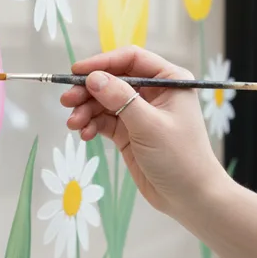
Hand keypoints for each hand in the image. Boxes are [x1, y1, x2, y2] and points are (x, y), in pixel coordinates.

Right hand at [60, 46, 227, 216]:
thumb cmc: (180, 157)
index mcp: (168, 80)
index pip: (131, 59)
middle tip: (66, 101)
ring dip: (85, 110)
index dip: (102, 62)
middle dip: (88, 90)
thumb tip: (93, 78)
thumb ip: (120, 99)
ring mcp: (139, 112)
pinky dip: (91, 125)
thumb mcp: (149, 125)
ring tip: (73, 124)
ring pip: (103, 101)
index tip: (76, 72)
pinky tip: (84, 135)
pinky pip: (103, 120)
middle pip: (112, 80)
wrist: (190, 198)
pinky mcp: (128, 132)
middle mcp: (153, 92)